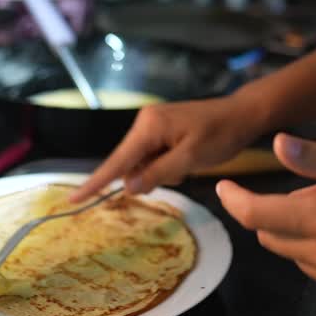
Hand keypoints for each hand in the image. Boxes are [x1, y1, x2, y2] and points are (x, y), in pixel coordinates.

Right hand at [68, 91, 263, 202]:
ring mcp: (153, 126)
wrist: (242, 116)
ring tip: (188, 163)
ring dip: (161, 172)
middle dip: (149, 176)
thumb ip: (157, 173)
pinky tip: (187, 160)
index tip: (73, 199)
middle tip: (181, 170)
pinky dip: (167, 166)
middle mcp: (144, 123)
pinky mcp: (162, 131)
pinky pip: (153, 157)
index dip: (96, 182)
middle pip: (130, 164)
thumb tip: (127, 187)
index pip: (117, 161)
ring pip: (143, 164)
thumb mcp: (190, 158)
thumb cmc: (220, 135)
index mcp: (148, 127)